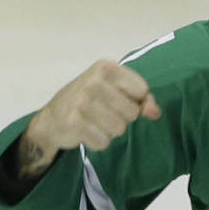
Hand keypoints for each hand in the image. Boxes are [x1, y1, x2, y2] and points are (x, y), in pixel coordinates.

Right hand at [17, 60, 160, 177]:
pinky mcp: (73, 122)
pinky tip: (87, 132)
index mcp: (107, 67)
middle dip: (122, 118)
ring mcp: (81, 101)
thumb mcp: (117, 91)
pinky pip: (103, 142)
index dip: (135, 101)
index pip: (141, 91)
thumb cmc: (91, 101)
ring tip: (95, 122)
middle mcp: (93, 81)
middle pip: (132, 113)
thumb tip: (155, 112)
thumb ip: (143, 98)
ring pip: (119, 128)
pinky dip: (98, 142)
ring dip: (110, 131)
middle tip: (103, 113)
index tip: (119, 100)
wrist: (53, 117)